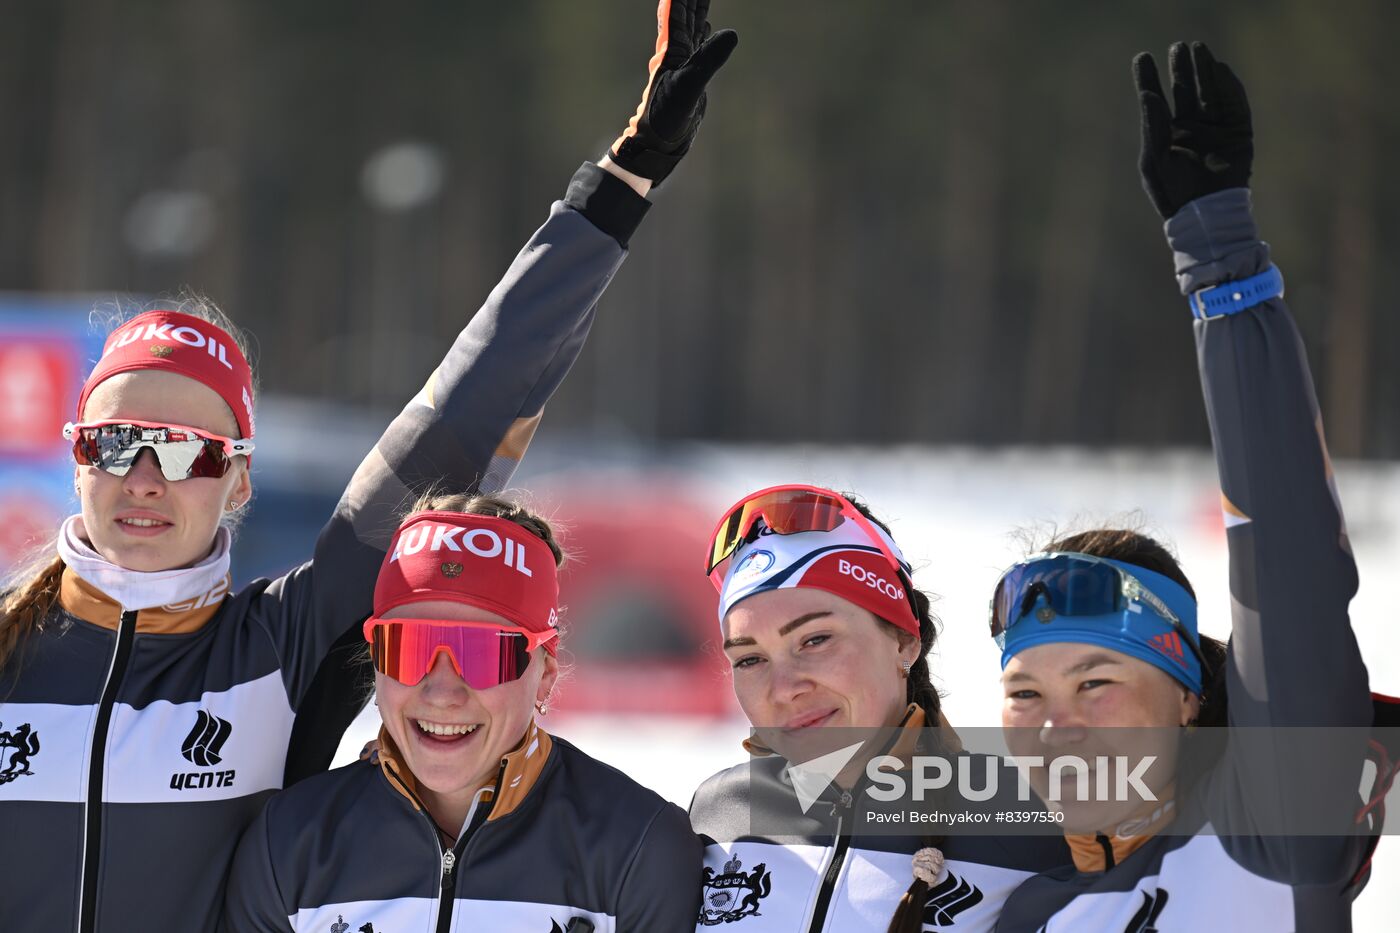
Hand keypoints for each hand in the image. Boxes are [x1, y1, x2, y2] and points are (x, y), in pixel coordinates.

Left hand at [609, 0, 737, 185]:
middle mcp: (676, 51)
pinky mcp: (692, 75)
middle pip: (685, 13)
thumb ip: (708, 60)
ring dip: (696, 7)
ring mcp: (684, 62)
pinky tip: (706, 25)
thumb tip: (730, 33)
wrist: (659, 141)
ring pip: (692, 25)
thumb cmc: (666, 116)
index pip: (676, 12)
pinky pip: (698, 44)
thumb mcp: (689, 87)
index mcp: (672, 49)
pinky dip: (702, 30)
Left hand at [1133, 42, 1252, 219]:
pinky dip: (1228, 86)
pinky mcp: (1237, 133)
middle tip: (1177, 47)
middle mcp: (1190, 128)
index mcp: (1166, 134)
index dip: (1149, 79)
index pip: (1156, 100)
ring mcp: (1214, 128)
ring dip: (1204, 70)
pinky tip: (1218, 69)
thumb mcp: (1155, 159)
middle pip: (1185, 90)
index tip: (1141, 57)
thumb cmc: (1173, 192)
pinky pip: (1234, 104)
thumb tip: (1147, 94)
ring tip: (1197, 48)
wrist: (1205, 215)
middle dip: (1181, 68)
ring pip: (1209, 91)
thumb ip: (1153, 126)